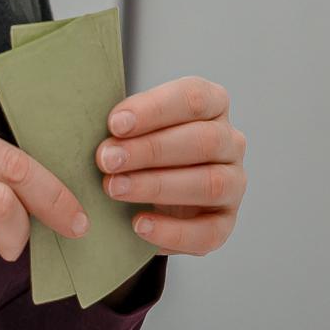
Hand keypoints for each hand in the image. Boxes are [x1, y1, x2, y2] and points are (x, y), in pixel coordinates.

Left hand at [96, 77, 247, 255]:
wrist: (148, 196)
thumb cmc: (138, 152)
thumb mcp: (132, 130)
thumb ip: (122, 126)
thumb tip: (96, 131)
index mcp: (213, 107)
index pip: (195, 98)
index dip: (155, 110)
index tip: (114, 124)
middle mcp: (230, 143)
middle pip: (203, 141)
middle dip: (150, 150)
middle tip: (106, 159)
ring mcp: (234, 184)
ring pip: (210, 183)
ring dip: (157, 186)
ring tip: (115, 188)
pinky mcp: (225, 223)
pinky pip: (207, 231)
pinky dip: (171, 231)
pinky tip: (138, 224)